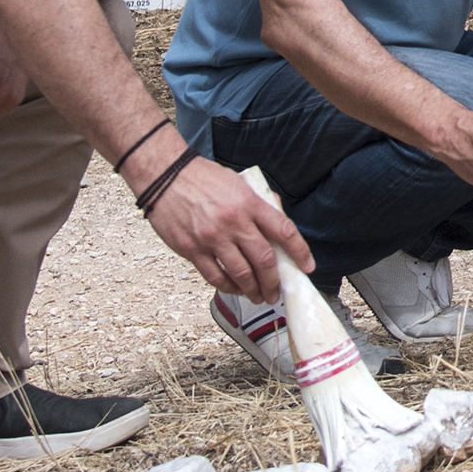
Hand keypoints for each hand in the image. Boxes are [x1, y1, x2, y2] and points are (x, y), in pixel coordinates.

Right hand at [140, 153, 309, 299]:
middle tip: (276, 292)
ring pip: (241, 274)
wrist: (165, 175)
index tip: (307, 266)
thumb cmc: (202, 177)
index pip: (283, 231)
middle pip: (264, 260)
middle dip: (274, 282)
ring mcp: (212, 238)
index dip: (300, 252)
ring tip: (258, 296)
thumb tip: (277, 224)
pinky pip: (215, 276)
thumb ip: (258, 204)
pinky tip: (234, 288)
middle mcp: (233, 222)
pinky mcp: (192, 249)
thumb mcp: (238, 183)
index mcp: (249, 203)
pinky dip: (228, 287)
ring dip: (253, 290)